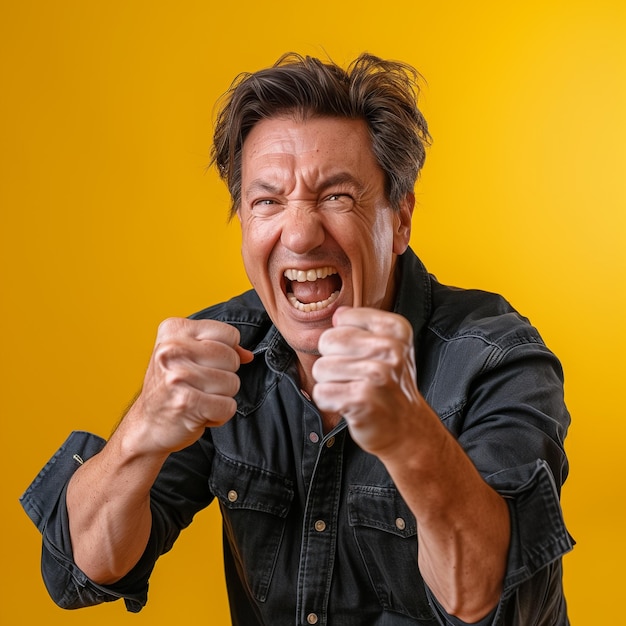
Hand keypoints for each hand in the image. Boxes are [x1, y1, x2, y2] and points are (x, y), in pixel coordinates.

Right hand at [124, 317, 252, 455]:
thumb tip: (248, 355)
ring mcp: (178, 376)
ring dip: (221, 396)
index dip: (226, 352)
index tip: (204, 363)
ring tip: (199, 398)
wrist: (147, 425)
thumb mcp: (188, 356)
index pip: (229, 334)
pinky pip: (228, 406)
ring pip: (232, 383)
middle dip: (224, 375)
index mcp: (174, 330)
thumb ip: (220, 348)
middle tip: (200, 385)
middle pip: (232, 359)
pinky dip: (219, 415)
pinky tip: (200, 412)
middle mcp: (172, 349)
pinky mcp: (186, 402)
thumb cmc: (172, 387)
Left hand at [312, 306, 423, 456]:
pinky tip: (349, 404)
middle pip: (327, 340)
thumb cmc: (390, 385)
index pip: (342, 318)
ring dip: (331, 383)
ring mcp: (377, 374)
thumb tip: (337, 314)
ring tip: (353, 390)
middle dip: (333, 360)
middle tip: (355, 376)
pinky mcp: (363, 399)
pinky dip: (329, 402)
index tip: (363, 356)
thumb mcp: (388, 346)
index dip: (344, 339)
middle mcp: (390, 348)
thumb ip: (361, 325)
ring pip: (321, 367)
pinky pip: (321, 392)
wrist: (408, 429)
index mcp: (395, 329)